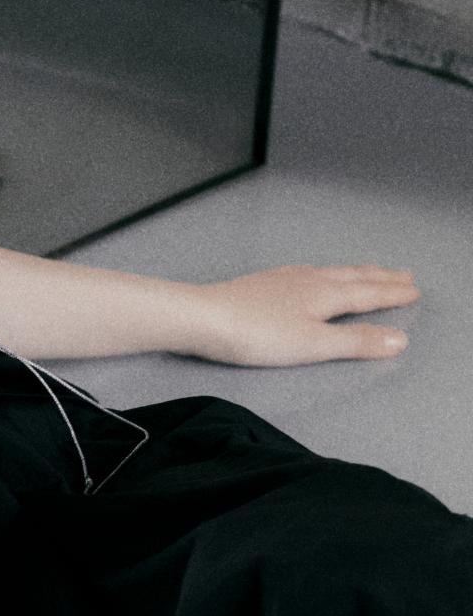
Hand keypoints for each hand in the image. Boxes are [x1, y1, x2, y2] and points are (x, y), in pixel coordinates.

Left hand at [187, 263, 418, 366]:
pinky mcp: (263, 284)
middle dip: (381, 278)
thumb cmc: (256, 335)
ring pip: (331, 272)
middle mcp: (308, 280)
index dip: (393, 294)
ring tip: (369, 271)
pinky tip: (313, 275)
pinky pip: (308, 272)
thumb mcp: (313, 344)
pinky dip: (326, 273)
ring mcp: (284, 279)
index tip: (415, 291)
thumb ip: (356, 342)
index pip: (368, 294)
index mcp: (325, 294)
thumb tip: (399, 340)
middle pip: (353, 277)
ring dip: (355, 273)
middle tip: (405, 274)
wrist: (202, 318)